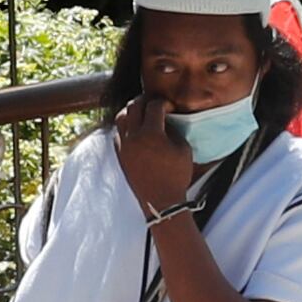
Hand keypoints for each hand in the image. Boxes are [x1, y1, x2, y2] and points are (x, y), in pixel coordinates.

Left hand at [112, 96, 193, 219]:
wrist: (161, 201)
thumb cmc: (177, 175)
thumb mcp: (183, 148)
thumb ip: (173, 129)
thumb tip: (165, 119)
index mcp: (151, 134)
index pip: (153, 106)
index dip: (164, 102)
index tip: (170, 106)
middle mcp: (133, 137)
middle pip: (133, 106)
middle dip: (145, 101)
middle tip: (155, 104)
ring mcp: (123, 146)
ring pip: (121, 117)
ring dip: (132, 111)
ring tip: (142, 114)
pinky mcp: (119, 154)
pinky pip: (117, 132)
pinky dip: (125, 126)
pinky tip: (136, 130)